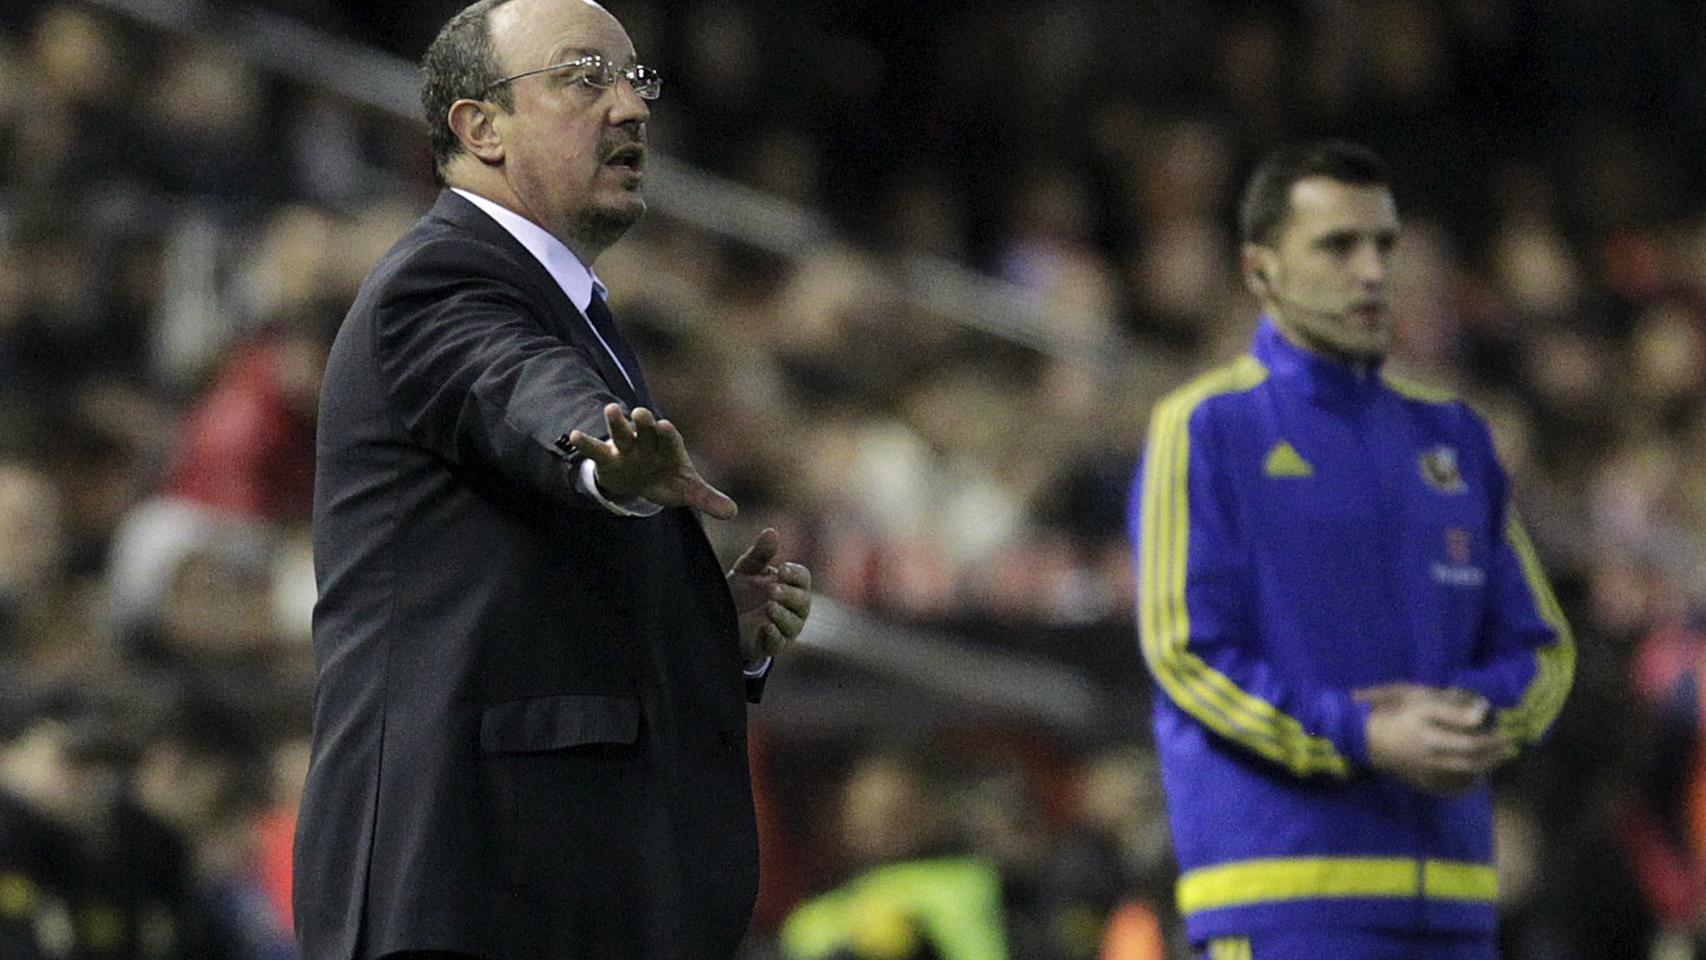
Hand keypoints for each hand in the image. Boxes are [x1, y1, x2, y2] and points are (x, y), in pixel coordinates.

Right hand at [566, 404, 736, 518]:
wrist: (641, 480)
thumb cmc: (668, 479)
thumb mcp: (688, 490)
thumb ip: (707, 498)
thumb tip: (733, 513)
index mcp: (669, 448)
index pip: (670, 440)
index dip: (666, 435)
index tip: (664, 426)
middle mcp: (648, 443)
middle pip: (646, 430)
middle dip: (644, 423)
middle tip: (642, 412)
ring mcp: (626, 449)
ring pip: (621, 433)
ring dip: (616, 423)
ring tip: (611, 409)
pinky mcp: (607, 458)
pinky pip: (595, 450)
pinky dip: (586, 443)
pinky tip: (575, 435)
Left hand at [727, 528, 811, 664]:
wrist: (722, 620)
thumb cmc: (742, 591)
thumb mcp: (747, 569)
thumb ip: (760, 553)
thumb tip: (771, 531)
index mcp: (791, 585)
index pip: (803, 578)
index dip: (795, 574)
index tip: (783, 570)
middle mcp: (794, 607)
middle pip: (803, 601)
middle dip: (789, 595)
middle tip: (773, 590)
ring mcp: (785, 628)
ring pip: (793, 623)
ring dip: (782, 615)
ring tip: (769, 607)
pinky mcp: (772, 646)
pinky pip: (778, 642)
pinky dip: (774, 635)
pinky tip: (765, 626)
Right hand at [1360, 685, 1513, 794]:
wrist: (1358, 736)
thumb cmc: (1387, 710)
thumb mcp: (1416, 700)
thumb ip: (1449, 707)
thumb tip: (1481, 711)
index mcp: (1431, 734)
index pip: (1471, 740)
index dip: (1490, 736)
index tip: (1504, 729)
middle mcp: (1431, 754)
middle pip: (1470, 758)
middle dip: (1493, 753)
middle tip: (1509, 746)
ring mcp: (1425, 767)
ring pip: (1462, 770)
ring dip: (1484, 765)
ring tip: (1497, 758)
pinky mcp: (1419, 776)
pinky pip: (1448, 783)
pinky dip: (1465, 780)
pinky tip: (1473, 774)